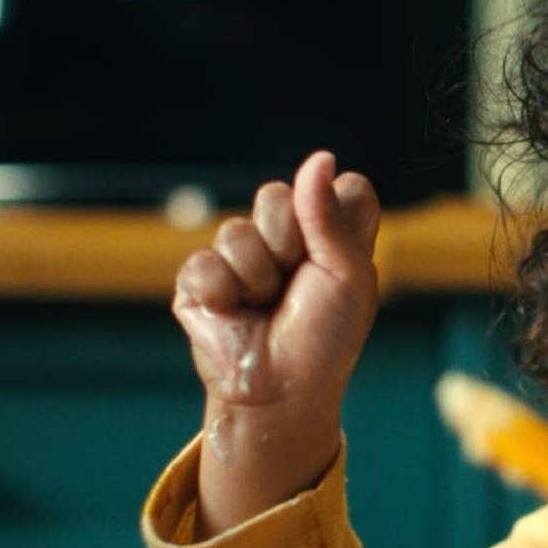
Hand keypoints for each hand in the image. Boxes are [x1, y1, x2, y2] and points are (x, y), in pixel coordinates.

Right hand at [172, 151, 380, 536]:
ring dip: (259, 278)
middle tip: (296, 285)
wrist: (283, 389)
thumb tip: (320, 158)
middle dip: (290, 244)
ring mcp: (238, 255)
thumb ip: (330, 216)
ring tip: (266, 306)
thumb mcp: (347, 276)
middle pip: (278, 195)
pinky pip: (205, 263)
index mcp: (329, 232)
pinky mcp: (200, 279)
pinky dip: (224, 294)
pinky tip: (235, 315)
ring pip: (238, 231)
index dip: (337, 213)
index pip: (340, 185)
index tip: (339, 254)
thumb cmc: (325, 338)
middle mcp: (284, 236)